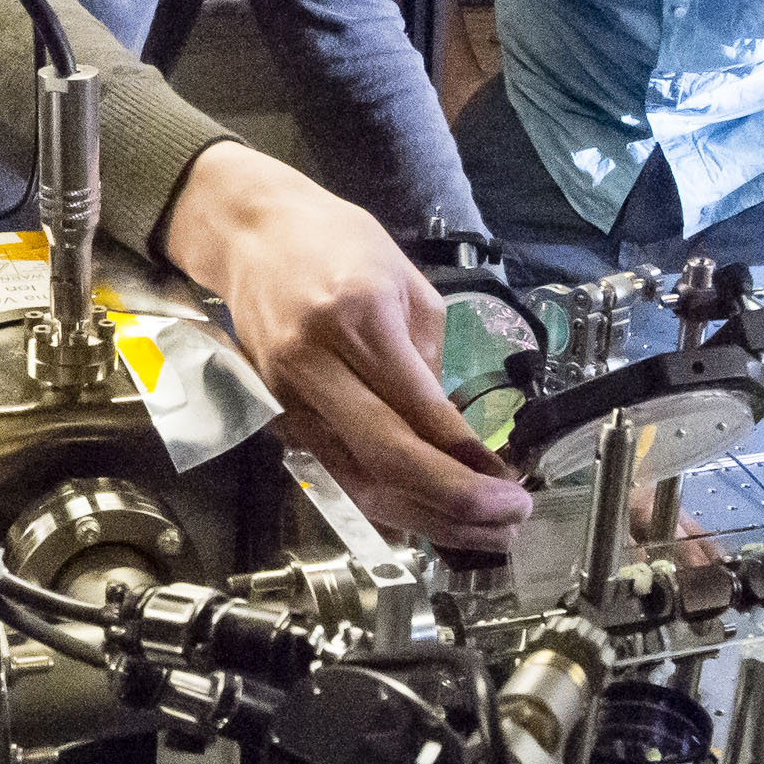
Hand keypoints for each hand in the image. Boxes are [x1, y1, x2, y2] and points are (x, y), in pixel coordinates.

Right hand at [160, 142, 530, 547]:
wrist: (252, 234)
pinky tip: (429, 518)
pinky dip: (387, 504)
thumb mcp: (405, 282)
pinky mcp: (277, 416)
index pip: (420, 412)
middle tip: (509, 516)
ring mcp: (288, 396)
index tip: (512, 484)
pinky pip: (337, 473)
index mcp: (358, 318)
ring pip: (358, 482)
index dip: (469, 460)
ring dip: (426, 519)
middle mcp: (316, 364)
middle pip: (387, 458)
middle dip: (455, 500)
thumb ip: (430, 359)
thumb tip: (457, 432)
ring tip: (482, 530)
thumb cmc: (335, 243)